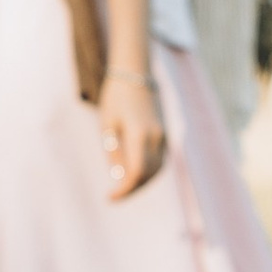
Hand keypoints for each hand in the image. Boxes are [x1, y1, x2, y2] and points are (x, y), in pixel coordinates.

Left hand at [98, 65, 166, 201]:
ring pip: (157, 170)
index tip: (110, 197)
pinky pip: (160, 161)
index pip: (136, 173)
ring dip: (141, 183)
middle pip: (148, 175)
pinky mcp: (164, 134)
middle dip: (131, 190)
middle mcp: (156, 137)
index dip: (125, 190)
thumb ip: (114, 153)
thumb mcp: (107, 126)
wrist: (135, 74)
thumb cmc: (115, 98)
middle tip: (114, 196)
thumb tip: (120, 178)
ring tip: (123, 189)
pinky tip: (134, 176)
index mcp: (139, 134)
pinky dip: (149, 173)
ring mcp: (163, 135)